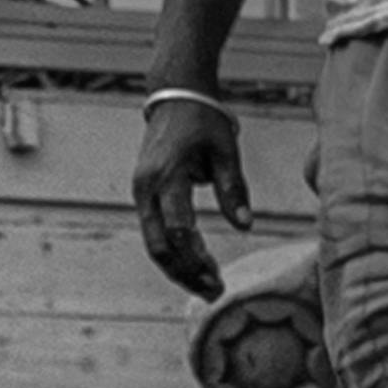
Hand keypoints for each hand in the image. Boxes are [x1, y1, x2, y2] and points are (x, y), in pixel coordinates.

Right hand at [133, 97, 257, 297]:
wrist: (174, 95)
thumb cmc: (203, 119)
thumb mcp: (225, 150)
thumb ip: (233, 189)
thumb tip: (245, 226)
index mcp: (166, 176)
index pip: (177, 229)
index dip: (196, 257)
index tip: (217, 277)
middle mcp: (146, 188)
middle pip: (159, 246)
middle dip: (185, 273)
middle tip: (213, 292)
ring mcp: (142, 192)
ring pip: (154, 244)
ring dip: (179, 268)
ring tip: (207, 286)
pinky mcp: (145, 195)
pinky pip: (155, 232)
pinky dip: (174, 252)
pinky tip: (196, 264)